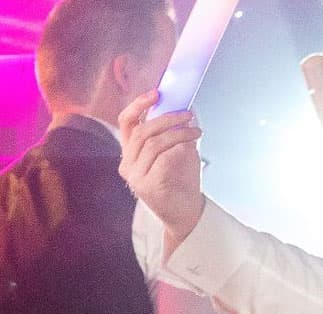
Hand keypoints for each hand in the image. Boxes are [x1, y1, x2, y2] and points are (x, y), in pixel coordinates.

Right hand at [117, 91, 205, 249]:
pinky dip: (179, 150)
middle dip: (167, 119)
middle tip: (188, 116)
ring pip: (154, 144)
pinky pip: (163, 160)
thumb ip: (175, 129)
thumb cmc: (181, 178)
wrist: (185, 209)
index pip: (127, 123)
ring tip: (196, 133)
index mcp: (131, 151)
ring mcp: (135, 176)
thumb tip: (184, 105)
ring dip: (179, 134)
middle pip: (142, 131)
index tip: (156, 94)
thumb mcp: (178, 147)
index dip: (138, 105)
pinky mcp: (147, 186)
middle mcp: (128, 163)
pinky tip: (190, 150)